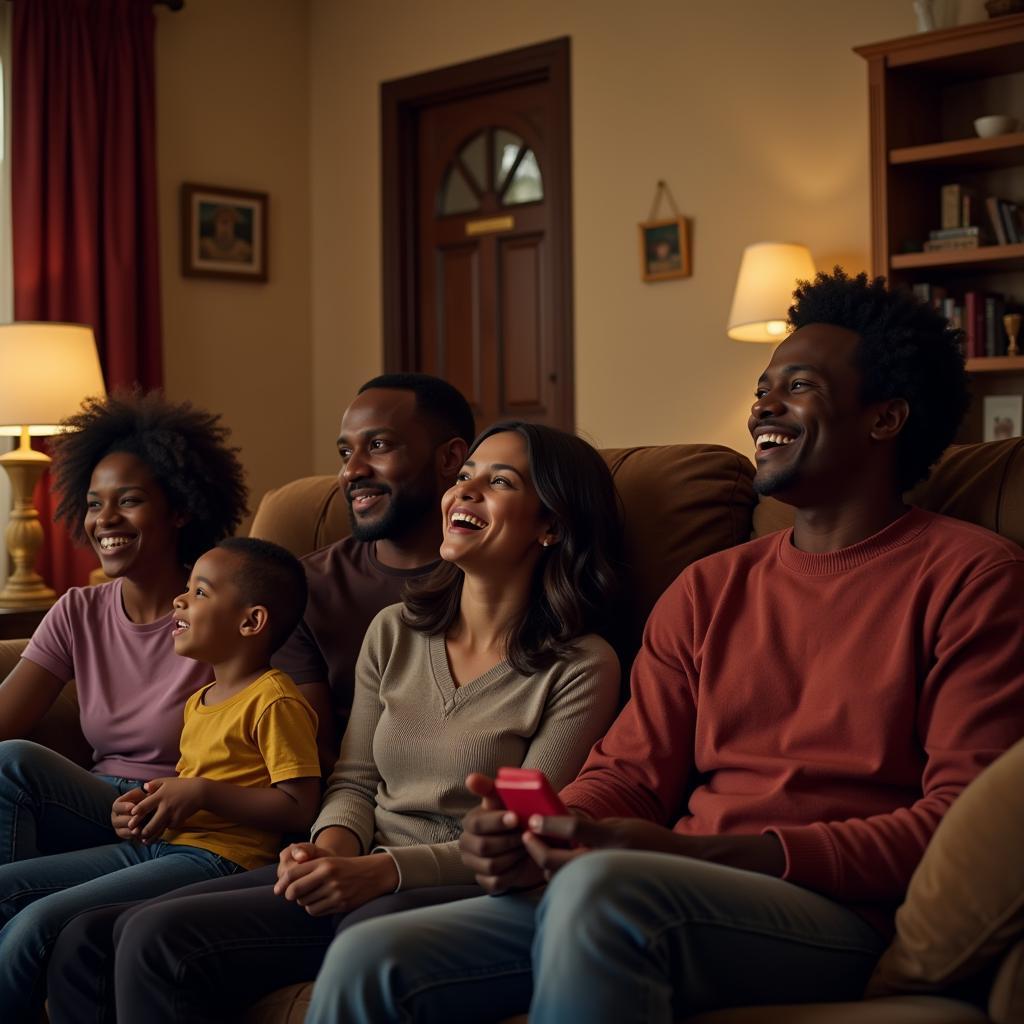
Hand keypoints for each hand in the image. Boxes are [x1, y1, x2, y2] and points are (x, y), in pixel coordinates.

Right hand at [111, 787, 145, 840]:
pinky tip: (144, 835)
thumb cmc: (147, 799)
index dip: (124, 807)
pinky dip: (136, 837)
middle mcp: (116, 817)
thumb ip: (144, 790)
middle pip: (117, 821)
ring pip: (122, 831)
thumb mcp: (145, 793)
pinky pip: (129, 839)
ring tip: (140, 830)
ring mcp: (119, 828)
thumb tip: (146, 787)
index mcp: (118, 805)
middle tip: (137, 820)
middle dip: (128, 821)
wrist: (151, 810)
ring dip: (131, 831)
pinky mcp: (126, 836)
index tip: (133, 807)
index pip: (117, 806)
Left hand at [128, 777, 206, 840]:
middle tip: (135, 833)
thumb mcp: (167, 781)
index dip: (136, 813)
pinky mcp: (180, 820)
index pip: (144, 806)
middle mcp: (165, 806)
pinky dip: (166, 828)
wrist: (200, 792)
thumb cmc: (181, 785)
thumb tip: (143, 788)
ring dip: (151, 836)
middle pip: (151, 823)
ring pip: (159, 829)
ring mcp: (173, 814)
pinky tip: (163, 829)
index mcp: (160, 796)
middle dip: (142, 830)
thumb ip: (154, 784)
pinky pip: (170, 827)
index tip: (130, 817)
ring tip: (144, 840)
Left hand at [273, 852, 397, 915]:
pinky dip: (314, 909)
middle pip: (295, 891)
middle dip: (290, 895)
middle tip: (291, 896)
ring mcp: (335, 891)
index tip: (277, 890)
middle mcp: (328, 876)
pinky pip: (316, 911)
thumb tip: (285, 888)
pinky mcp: (340, 903)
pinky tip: (322, 902)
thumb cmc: (347, 868)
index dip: (282, 883)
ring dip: (305, 902)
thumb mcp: (330, 862)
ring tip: (313, 896)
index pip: (293, 873)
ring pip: (305, 903)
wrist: (374, 874)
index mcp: (324, 862)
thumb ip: (309, 870)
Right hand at [458, 773, 544, 893]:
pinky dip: (512, 874)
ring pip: (491, 866)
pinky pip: (496, 883)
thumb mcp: (505, 799)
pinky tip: (520, 863)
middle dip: (509, 841)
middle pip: (484, 847)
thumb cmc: (516, 815)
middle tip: (526, 835)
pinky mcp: (484, 882)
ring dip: (513, 856)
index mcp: (471, 822)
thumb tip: (470, 778)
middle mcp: (467, 843)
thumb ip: (488, 787)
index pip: (477, 824)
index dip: (497, 822)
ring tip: (526, 847)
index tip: (516, 818)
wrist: (530, 841)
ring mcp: (474, 864)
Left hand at [522, 816, 680, 879]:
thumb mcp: (621, 824)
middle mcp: (608, 861)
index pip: (573, 829)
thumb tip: (559, 823)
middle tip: (527, 838)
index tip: (533, 821)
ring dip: (547, 866)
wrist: (678, 866)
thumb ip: (591, 827)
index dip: (549, 825)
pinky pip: (574, 889)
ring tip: (541, 851)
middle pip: (558, 863)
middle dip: (536, 851)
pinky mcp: (604, 896)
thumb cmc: (648, 839)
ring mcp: (605, 882)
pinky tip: (557, 868)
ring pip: (561, 879)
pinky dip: (561, 879)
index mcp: (613, 837)